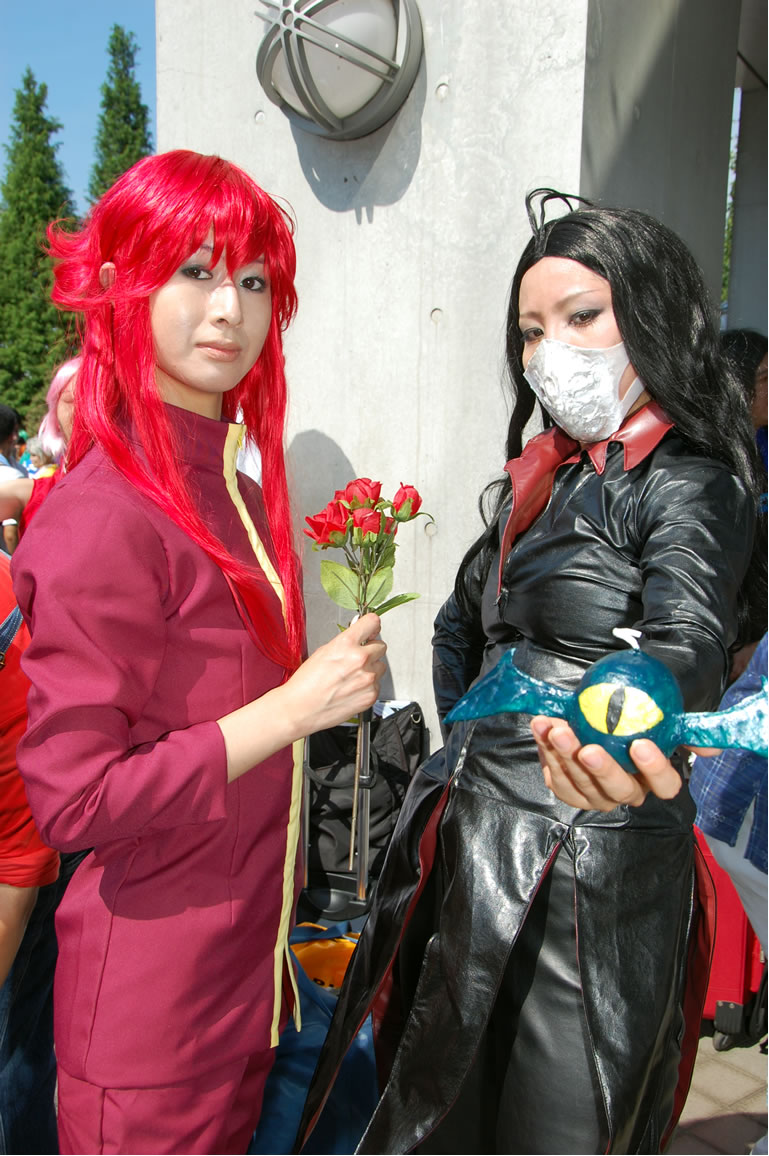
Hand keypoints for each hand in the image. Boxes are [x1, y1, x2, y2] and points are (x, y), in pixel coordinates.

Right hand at [282, 613, 386, 735]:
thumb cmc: (306, 683)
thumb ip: (345, 643)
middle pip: (381, 646)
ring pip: (381, 666)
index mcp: (346, 644)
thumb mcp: (322, 652)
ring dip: (371, 668)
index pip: (373, 622)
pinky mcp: (371, 695)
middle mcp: (360, 659)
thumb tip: (358, 639)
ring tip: (352, 677)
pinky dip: (368, 686)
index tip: (371, 630)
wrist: (301, 709)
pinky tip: (351, 689)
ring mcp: (368, 678)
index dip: (372, 626)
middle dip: (371, 650)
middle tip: (357, 658)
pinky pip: (377, 684)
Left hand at [531, 716, 682, 810]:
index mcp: (654, 780)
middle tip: (587, 748)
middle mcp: (626, 792)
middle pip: (618, 790)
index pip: (665, 785)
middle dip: (602, 770)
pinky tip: (541, 730)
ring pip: (582, 786)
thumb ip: (686, 731)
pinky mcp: (570, 790)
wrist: (599, 711)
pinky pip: (557, 779)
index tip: (641, 744)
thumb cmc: (634, 716)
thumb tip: (711, 749)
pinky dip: (546, 754)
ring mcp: (596, 796)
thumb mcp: (662, 718)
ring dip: (565, 757)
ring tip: (554, 729)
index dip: (655, 769)